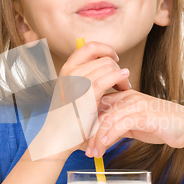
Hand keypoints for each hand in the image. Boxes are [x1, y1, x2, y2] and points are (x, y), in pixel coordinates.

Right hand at [27, 41, 131, 160]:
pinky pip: (109, 78)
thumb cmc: (69, 117)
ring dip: (121, 76)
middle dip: (118, 67)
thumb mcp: (73, 90)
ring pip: (109, 67)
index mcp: (67, 68)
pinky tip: (125, 86)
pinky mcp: (87, 94)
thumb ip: (85, 76)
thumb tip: (106, 64)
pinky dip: (120, 79)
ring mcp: (78, 81)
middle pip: (104, 58)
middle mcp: (71, 72)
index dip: (107, 50)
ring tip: (124, 88)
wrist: (58, 137)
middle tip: (123, 81)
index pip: (91, 46)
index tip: (115, 60)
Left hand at [84, 90, 183, 157]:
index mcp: (125, 97)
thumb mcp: (136, 125)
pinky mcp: (144, 114)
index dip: (87, 123)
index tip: (82, 141)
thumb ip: (119, 126)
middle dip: (89, 133)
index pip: (98, 106)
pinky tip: (104, 146)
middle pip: (99, 111)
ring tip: (93, 153)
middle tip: (85, 150)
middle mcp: (129, 97)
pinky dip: (109, 136)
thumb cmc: (162, 125)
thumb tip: (102, 137)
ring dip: (97, 138)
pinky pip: (121, 124)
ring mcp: (136, 104)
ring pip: (107, 118)